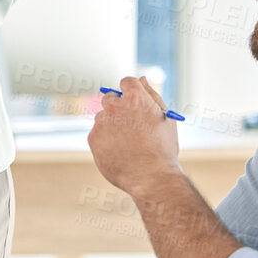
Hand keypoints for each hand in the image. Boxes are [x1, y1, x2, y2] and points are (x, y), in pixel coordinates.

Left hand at [87, 75, 183, 196]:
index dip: (132, 92)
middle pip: (110, 98)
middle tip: (129, 124)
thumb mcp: (165, 119)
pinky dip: (106, 141)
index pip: (127, 82)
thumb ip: (152, 96)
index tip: (134, 102)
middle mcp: (115, 106)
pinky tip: (120, 153)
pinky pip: (97, 135)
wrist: (152, 177)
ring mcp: (101, 122)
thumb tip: (142, 80)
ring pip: (103, 119)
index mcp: (135, 98)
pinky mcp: (92, 138)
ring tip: (129, 146)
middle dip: (119, 108)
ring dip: (112, 126)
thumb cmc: (163, 148)